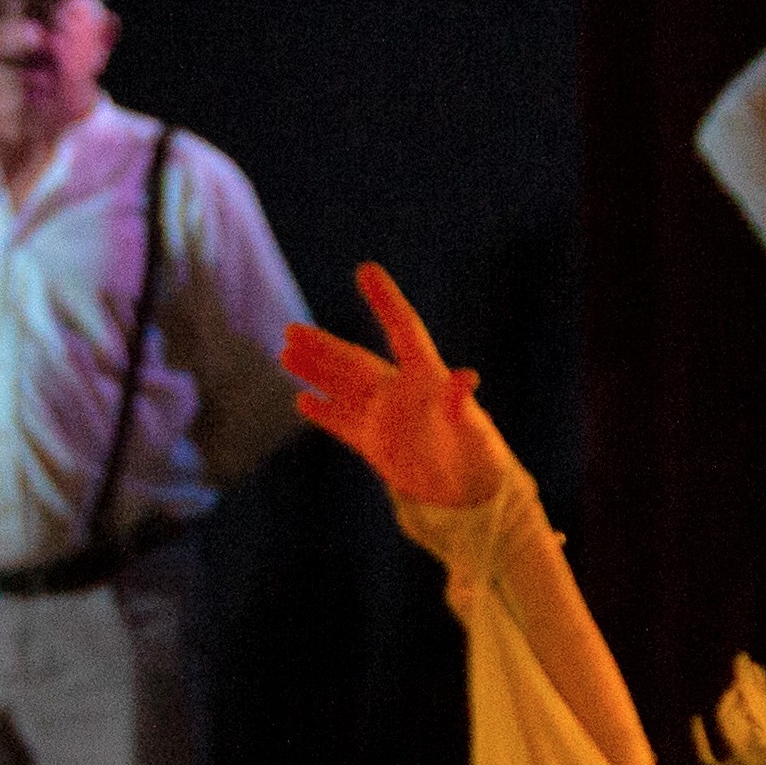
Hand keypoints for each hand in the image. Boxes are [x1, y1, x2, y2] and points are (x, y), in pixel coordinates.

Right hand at [282, 266, 514, 513]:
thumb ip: (462, 404)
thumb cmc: (481, 458)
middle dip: (323, 346)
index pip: (402, 330)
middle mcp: (401, 391)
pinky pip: (342, 422)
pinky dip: (322, 411)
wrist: (471, 494)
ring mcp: (385, 417)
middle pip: (355, 361)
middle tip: (290, 330)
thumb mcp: (474, 431)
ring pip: (342, 386)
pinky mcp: (375, 443)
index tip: (366, 270)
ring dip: (314, 370)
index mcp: (426, 378)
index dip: (384, 300)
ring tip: (284, 353)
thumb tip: (466, 377)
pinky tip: (301, 401)